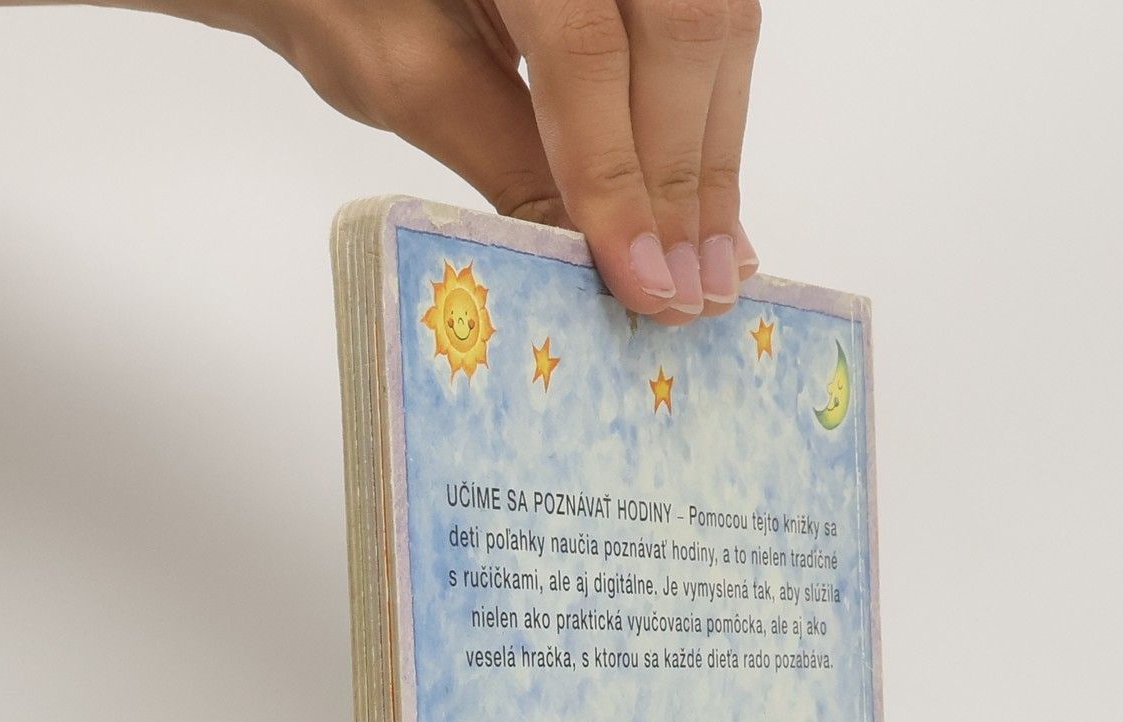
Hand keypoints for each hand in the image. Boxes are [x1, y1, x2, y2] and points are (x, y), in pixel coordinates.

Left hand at [226, 0, 762, 319]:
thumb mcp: (405, 71)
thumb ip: (503, 155)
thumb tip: (592, 256)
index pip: (586, 47)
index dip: (619, 173)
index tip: (642, 279)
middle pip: (683, 31)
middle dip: (687, 178)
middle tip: (690, 294)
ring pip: (717, 28)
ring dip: (715, 157)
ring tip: (708, 268)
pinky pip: (711, 25)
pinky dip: (711, 119)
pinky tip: (708, 203)